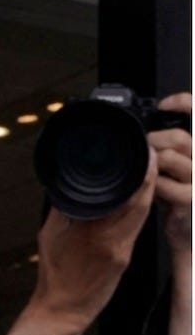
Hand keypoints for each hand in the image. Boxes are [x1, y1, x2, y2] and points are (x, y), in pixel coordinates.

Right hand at [34, 142, 159, 326]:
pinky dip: (140, 210)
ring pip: (143, 214)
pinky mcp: (126, 258)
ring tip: (148, 174)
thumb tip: (70, 184)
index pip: (126, 195)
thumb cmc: (54, 274)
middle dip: (150, 177)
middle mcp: (111, 238)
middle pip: (141, 201)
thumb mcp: (50, 234)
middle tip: (152, 158)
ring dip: (148, 192)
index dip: (140, 173)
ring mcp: (122, 249)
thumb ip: (64, 207)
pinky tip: (138, 200)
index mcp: (92, 230)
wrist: (62, 308)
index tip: (144, 156)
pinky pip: (137, 228)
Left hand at [155, 92, 189, 263]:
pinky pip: (162, 184)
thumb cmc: (181, 196)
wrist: (190, 231)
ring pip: (169, 158)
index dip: (185, 103)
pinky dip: (150, 185)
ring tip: (147, 171)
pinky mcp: (191, 198)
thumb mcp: (177, 169)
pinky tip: (152, 190)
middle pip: (179, 138)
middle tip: (144, 150)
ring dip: (150, 163)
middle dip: (154, 140)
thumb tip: (148, 132)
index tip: (165, 104)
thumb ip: (169, 150)